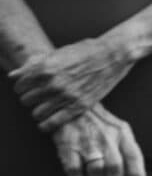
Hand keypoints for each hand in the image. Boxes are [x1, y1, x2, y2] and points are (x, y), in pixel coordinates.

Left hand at [12, 34, 137, 129]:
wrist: (115, 53)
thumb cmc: (87, 50)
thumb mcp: (59, 53)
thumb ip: (34, 64)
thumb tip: (13, 75)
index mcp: (46, 68)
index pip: (19, 86)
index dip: (22, 87)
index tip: (28, 88)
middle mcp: (53, 83)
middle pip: (26, 100)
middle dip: (30, 98)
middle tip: (38, 97)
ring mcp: (66, 95)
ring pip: (36, 113)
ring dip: (38, 111)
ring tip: (44, 107)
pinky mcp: (79, 105)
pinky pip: (52, 123)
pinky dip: (45, 125)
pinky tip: (47, 122)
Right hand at [52, 106, 145, 175]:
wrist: (73, 108)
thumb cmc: (99, 123)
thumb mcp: (119, 130)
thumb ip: (128, 149)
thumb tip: (137, 175)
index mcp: (122, 134)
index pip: (133, 156)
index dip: (136, 175)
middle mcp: (106, 138)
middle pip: (115, 167)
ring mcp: (86, 143)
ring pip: (96, 171)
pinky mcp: (68, 147)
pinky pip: (74, 171)